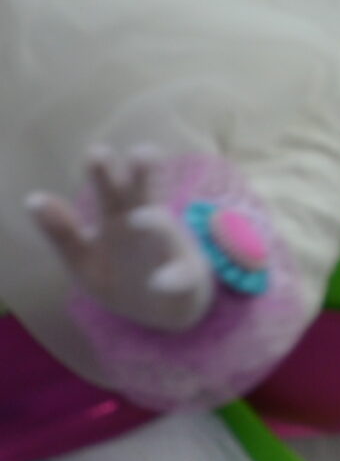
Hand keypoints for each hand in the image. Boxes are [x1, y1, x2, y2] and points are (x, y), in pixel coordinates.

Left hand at [27, 147, 213, 331]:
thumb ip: (61, 231)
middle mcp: (148, 224)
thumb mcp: (82, 257)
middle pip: (144, 196)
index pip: (111, 188)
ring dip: (157, 223)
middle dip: (144, 174)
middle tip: (142, 153)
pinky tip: (159, 282)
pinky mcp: (185, 276)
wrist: (162, 308)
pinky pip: (179, 276)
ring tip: (141, 218)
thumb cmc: (119, 273)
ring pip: (166, 230)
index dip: (105, 172)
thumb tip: (32, 198)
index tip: (98, 152)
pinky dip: (171, 278)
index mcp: (120, 216)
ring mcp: (168, 249)